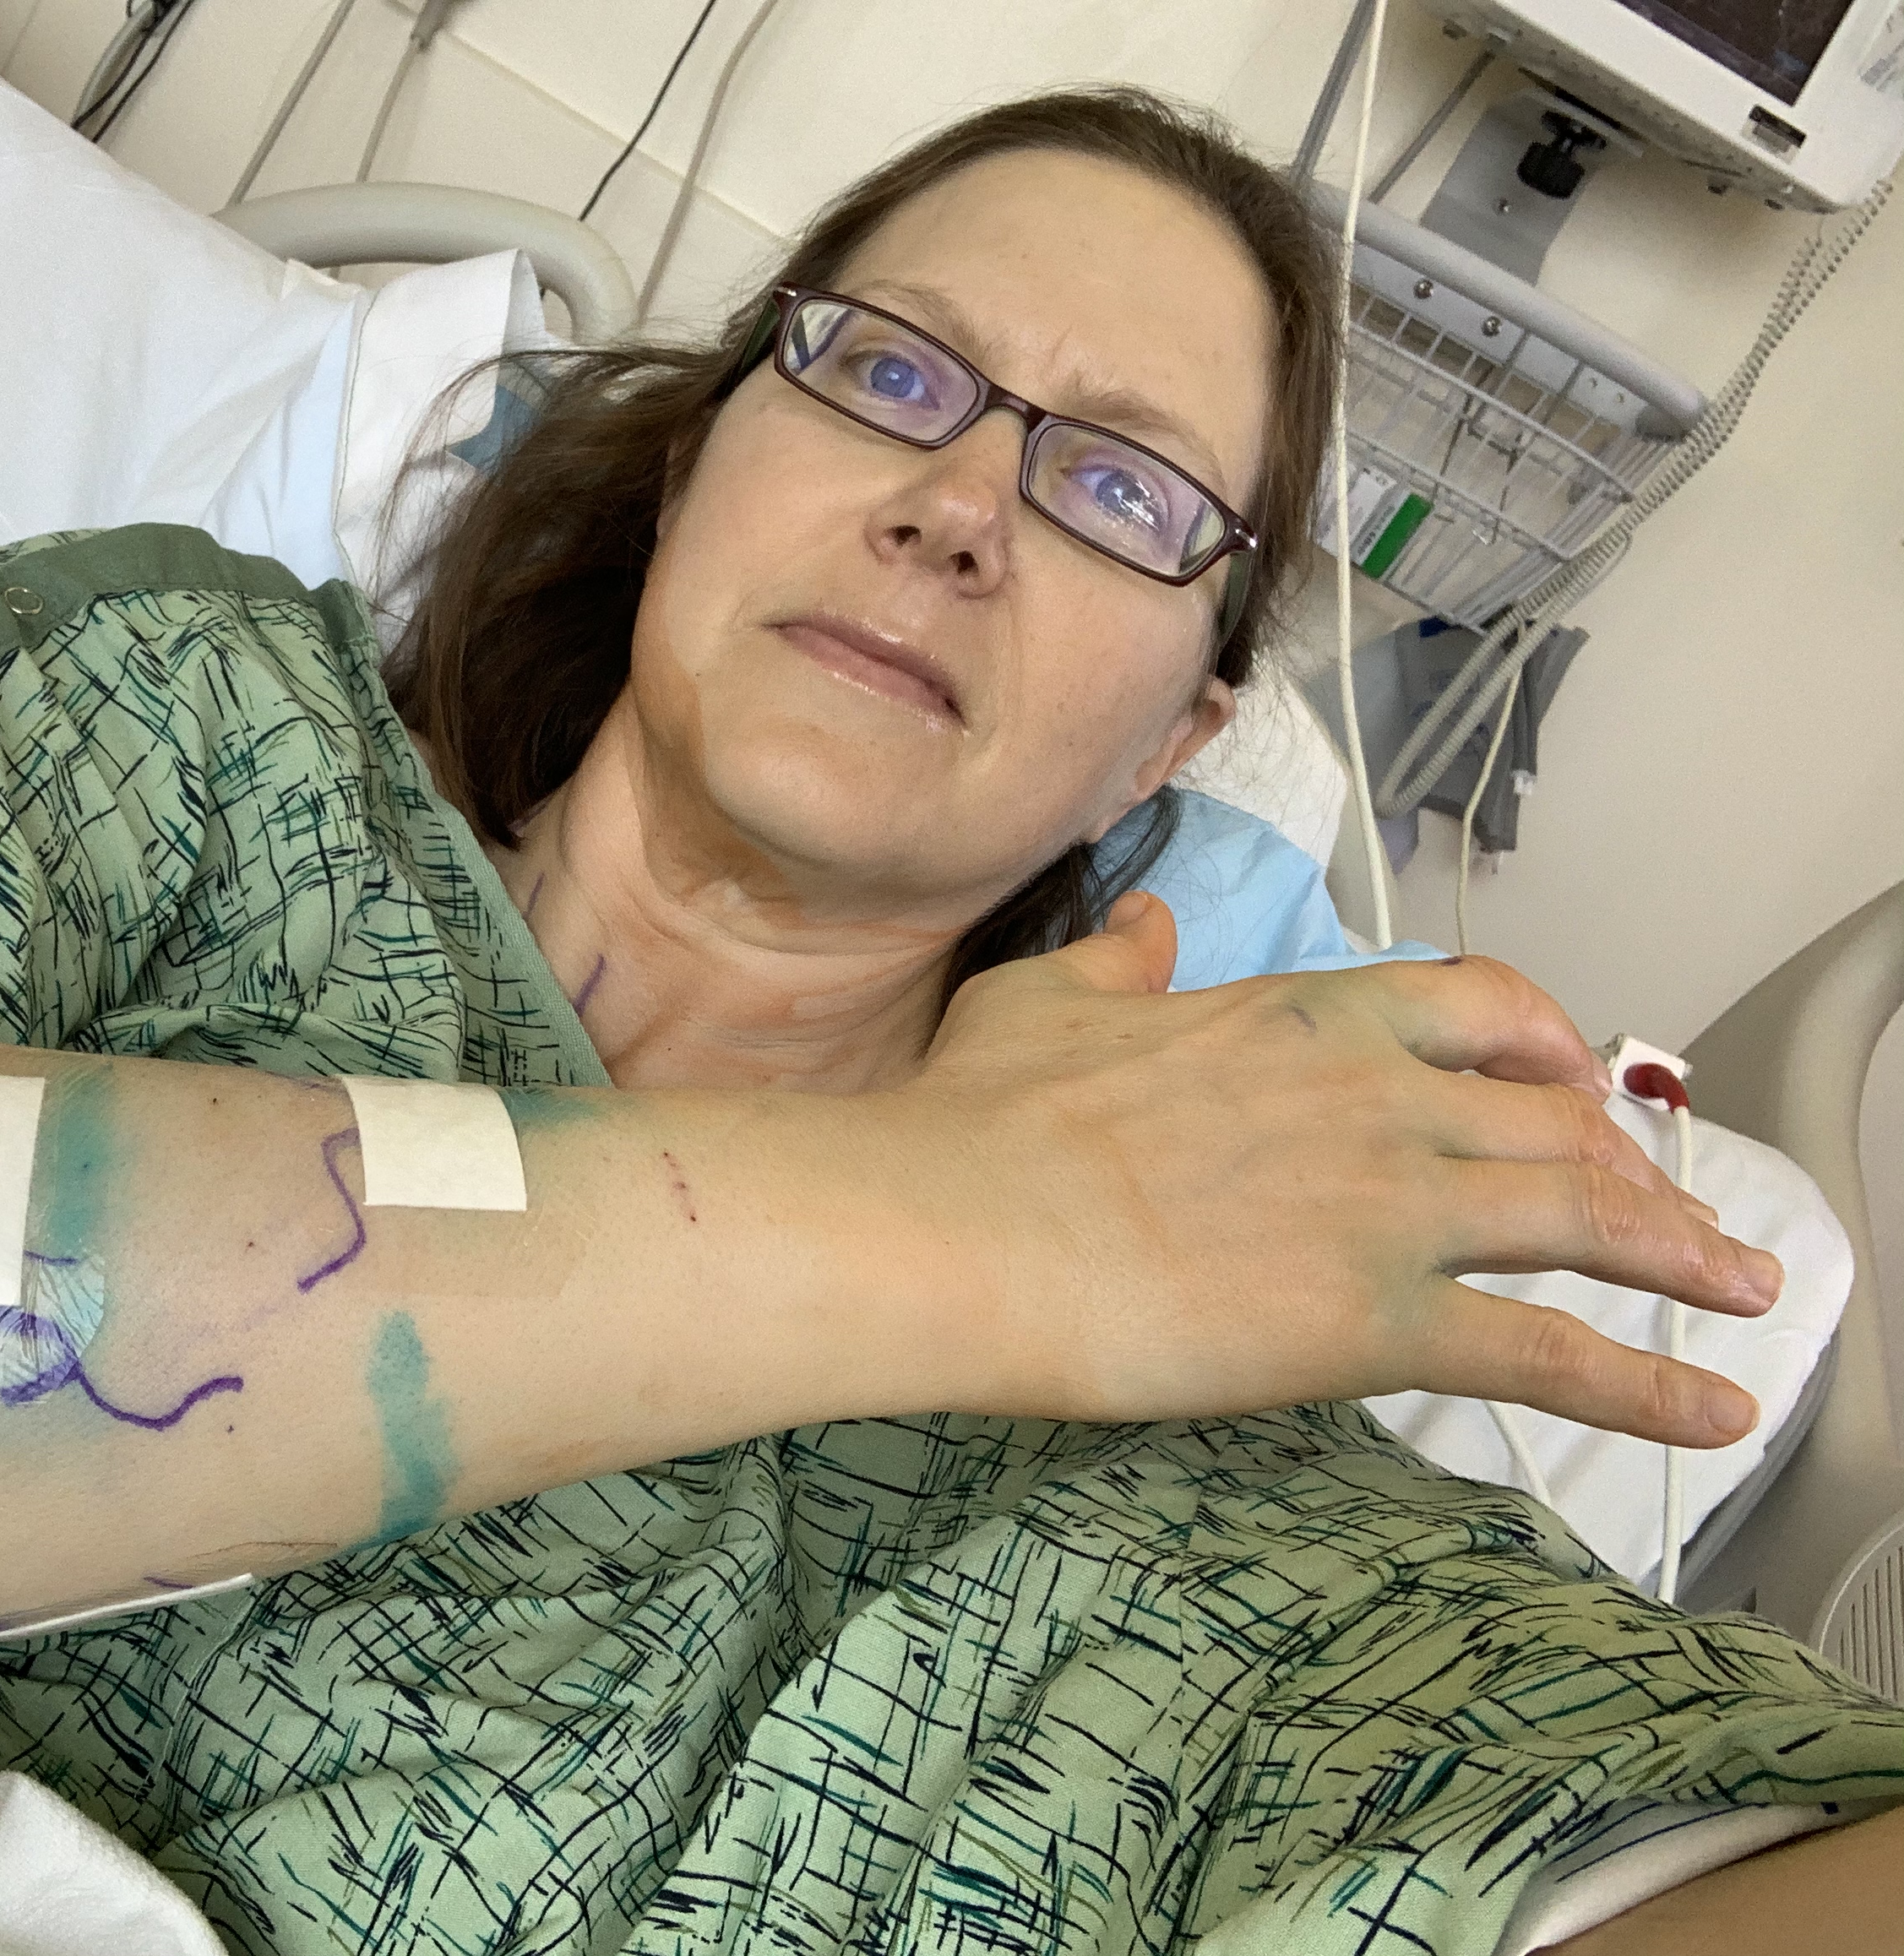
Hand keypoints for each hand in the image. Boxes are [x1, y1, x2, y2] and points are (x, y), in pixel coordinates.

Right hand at [894, 893, 1772, 1444]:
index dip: (1544, 1046)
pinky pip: (1551, 1356)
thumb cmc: (981, 1116)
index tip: (1568, 1078)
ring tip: (1746, 1287)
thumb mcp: (1046, 999)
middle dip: (1628, 1161)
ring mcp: (1392, 1208)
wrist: (953, 1222)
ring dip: (1684, 1253)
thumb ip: (1118, 960)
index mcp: (1304, 1017)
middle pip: (1555, 1117)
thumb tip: (1145, 924)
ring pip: (1586, 1218)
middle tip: (1662, 1209)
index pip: (1476, 1008)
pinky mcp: (1381, 1323)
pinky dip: (1649, 1387)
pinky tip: (1714, 1415)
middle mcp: (1378, 1098)